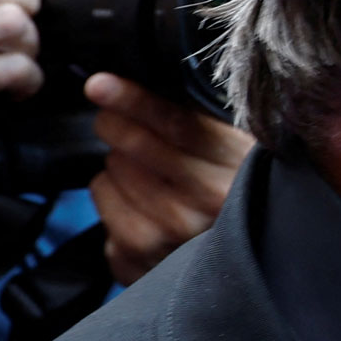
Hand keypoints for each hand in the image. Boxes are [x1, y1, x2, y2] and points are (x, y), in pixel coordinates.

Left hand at [84, 75, 250, 283]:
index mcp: (237, 170)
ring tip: (140, 167)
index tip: (101, 84)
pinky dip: (108, 191)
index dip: (134, 99)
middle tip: (110, 116)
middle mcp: (206, 208)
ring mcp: (171, 238)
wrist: (238, 262)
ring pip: (114, 172)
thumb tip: (150, 78)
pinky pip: (103, 202)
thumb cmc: (233, 191)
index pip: (177, 125)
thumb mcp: (238, 150)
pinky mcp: (139, 260)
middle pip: (137, 147)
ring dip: (117, 161)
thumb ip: (204, 121)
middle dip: (115, 123)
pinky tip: (132, 195)